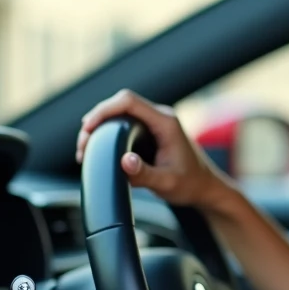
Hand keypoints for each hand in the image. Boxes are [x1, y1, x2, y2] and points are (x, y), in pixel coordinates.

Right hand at [75, 89, 235, 211]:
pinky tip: (99, 149)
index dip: (104, 110)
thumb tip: (124, 161)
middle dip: (97, 120)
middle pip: (120, 104)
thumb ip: (145, 174)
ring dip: (101, 127)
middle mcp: (160, 117)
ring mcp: (155, 123)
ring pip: (120, 114)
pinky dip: (109, 133)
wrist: (205, 188)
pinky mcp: (151, 132)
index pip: (128, 101)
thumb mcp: (167, 183)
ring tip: (86, 148)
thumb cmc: (191, 184)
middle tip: (83, 144)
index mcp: (166, 122)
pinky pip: (125, 124)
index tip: (88, 128)